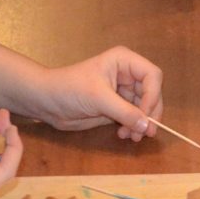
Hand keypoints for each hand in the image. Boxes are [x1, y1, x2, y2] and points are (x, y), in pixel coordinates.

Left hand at [28, 46, 164, 140]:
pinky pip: (133, 117)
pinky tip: (123, 134)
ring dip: (141, 123)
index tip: (145, 115)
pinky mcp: (116, 107)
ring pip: (144, 108)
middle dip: (149, 113)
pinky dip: (133, 127)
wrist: (46, 102)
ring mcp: (123, 91)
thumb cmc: (69, 89)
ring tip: (131, 136)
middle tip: (145, 133)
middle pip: (152, 93)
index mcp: (124, 61)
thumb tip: (148, 126)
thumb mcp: (98, 98)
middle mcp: (127, 74)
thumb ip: (125, 112)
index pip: (152, 76)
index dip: (153, 95)